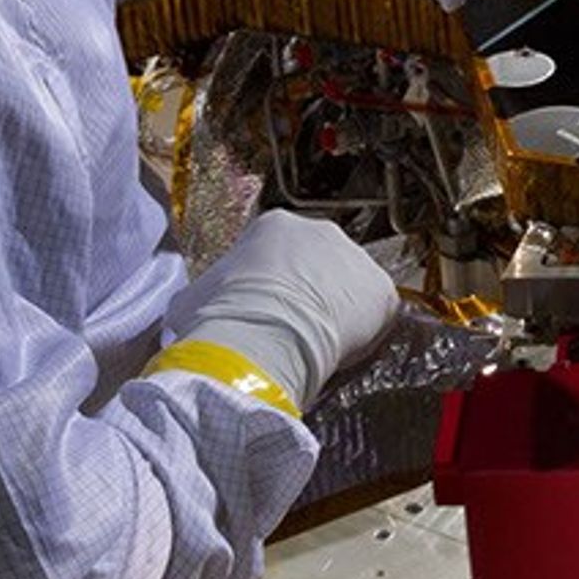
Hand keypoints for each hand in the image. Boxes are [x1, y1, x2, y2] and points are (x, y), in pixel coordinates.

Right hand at [164, 210, 401, 411]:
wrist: (263, 333)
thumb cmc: (221, 313)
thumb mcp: (194, 296)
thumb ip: (205, 294)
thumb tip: (196, 310)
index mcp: (274, 225)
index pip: (277, 252)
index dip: (270, 285)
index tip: (264, 311)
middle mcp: (321, 230)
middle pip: (320, 265)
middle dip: (309, 294)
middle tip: (294, 329)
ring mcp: (357, 258)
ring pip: (350, 288)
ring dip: (338, 313)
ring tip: (318, 346)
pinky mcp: (383, 291)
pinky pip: (376, 314)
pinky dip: (365, 335)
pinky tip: (342, 354)